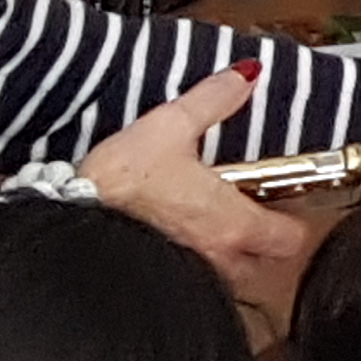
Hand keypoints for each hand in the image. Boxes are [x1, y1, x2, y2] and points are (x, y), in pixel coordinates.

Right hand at [81, 65, 315, 309]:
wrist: (65, 229)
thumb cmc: (118, 187)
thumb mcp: (167, 129)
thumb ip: (212, 101)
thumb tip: (245, 76)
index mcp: (234, 223)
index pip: (292, 238)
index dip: (295, 221)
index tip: (287, 200)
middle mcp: (218, 258)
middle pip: (265, 264)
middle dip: (266, 244)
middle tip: (255, 213)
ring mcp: (188, 276)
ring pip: (228, 279)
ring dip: (230, 259)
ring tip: (215, 228)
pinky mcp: (156, 284)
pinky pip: (191, 284)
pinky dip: (194, 269)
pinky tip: (175, 244)